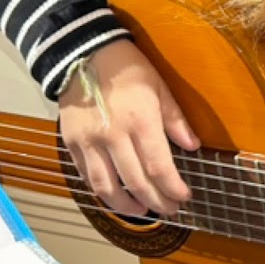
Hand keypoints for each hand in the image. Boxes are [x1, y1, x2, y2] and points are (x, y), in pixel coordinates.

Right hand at [59, 39, 199, 216]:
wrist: (83, 53)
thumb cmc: (128, 69)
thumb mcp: (160, 87)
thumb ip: (175, 120)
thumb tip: (193, 146)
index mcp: (140, 121)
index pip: (159, 166)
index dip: (173, 188)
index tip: (184, 197)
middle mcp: (114, 136)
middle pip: (136, 182)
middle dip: (157, 201)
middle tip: (170, 209)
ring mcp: (89, 142)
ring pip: (107, 187)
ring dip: (127, 205)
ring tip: (143, 210)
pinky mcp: (71, 143)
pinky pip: (86, 176)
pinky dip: (102, 192)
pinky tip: (115, 196)